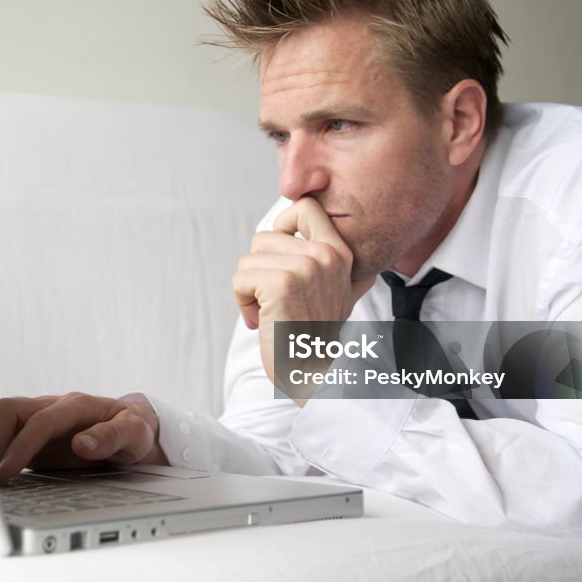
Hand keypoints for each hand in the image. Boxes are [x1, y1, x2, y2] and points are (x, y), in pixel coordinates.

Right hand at [0, 392, 167, 483]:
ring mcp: (35, 417)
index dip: (19, 447)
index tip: (4, 474)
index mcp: (76, 406)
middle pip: (5, 409)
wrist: (130, 428)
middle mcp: (51, 406)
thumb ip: (113, 437)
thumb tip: (83, 444)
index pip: (39, 421)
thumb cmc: (132, 431)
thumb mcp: (135, 435)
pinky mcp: (26, 431)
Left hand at [232, 197, 375, 402]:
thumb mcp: (336, 290)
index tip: (279, 256)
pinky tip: (262, 320)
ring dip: (250, 289)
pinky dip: (242, 302)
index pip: (306, 206)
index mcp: (341, 252)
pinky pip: (240, 279)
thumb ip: (328, 259)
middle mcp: (327, 255)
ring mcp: (305, 268)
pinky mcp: (280, 285)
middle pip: (264, 236)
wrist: (313, 375)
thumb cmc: (314, 335)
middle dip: (259, 269)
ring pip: (249, 259)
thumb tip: (305, 223)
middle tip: (276, 300)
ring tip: (270, 312)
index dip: (282, 224)